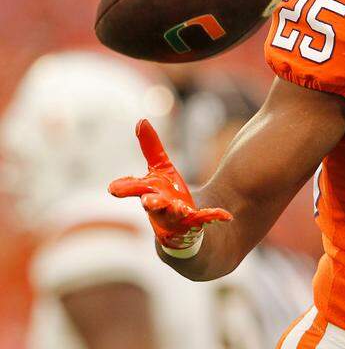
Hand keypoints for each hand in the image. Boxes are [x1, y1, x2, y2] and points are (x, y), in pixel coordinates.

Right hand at [108, 119, 231, 248]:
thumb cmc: (166, 195)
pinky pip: (205, 220)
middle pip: (152, 205)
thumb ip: (151, 148)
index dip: (124, 188)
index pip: (134, 189)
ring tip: (181, 208)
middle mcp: (160, 208)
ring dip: (177, 212)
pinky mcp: (195, 224)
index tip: (114, 188)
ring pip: (176, 215)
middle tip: (146, 201)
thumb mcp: (161, 169)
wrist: (184, 228)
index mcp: (149, 193)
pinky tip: (226, 216)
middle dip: (150, 203)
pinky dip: (214, 217)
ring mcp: (177, 218)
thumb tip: (141, 120)